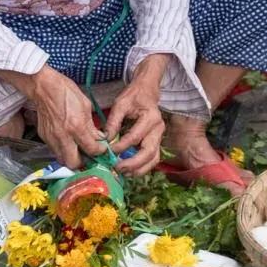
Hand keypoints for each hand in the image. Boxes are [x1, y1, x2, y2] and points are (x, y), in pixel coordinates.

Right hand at [8, 67, 104, 169]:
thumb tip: (97, 137)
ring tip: (77, 150)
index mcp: (76, 126)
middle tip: (88, 154)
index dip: (100, 151)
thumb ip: (92, 125)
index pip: (91, 149)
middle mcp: (63, 136)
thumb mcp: (86, 105)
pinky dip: (62, 149)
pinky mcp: (44, 137)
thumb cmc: (66, 92)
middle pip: (74, 163)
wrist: (44, 88)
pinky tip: (67, 141)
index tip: (101, 148)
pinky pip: (55, 150)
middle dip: (83, 162)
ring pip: (62, 159)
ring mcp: (52, 138)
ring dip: (71, 158)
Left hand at [108, 59, 166, 175]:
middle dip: (133, 163)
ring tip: (124, 173)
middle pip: (148, 152)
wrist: (147, 92)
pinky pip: (152, 159)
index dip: (121, 146)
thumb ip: (113, 122)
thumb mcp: (120, 104)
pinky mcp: (157, 142)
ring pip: (153, 159)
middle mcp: (158, 129)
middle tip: (117, 168)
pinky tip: (130, 171)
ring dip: (139, 169)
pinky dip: (142, 167)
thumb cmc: (134, 96)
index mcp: (151, 117)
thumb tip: (106, 140)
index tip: (109, 151)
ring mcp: (159, 137)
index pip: (135, 137)